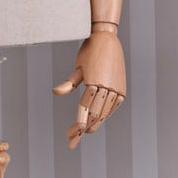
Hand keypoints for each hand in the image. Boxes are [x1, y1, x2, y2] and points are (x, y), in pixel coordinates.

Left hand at [53, 29, 125, 148]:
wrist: (107, 40)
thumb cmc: (88, 52)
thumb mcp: (78, 67)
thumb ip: (69, 83)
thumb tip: (56, 92)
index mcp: (93, 82)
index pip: (84, 109)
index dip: (77, 125)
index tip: (70, 136)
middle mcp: (106, 86)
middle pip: (94, 115)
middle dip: (82, 129)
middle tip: (72, 138)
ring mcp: (116, 88)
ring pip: (105, 113)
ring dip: (94, 124)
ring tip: (83, 132)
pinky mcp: (121, 89)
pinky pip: (113, 106)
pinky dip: (105, 115)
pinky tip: (97, 120)